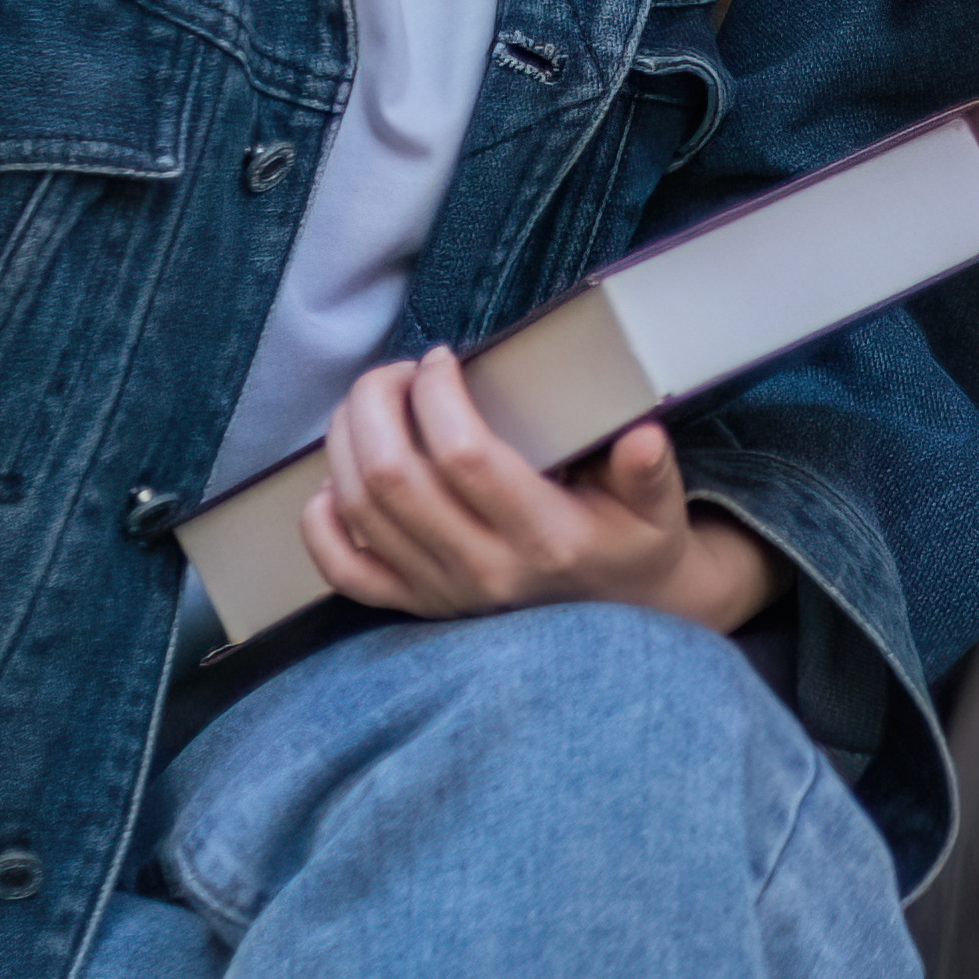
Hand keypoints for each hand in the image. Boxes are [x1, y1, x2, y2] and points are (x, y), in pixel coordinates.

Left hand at [302, 350, 784, 635]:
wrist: (624, 620)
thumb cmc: (634, 545)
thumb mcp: (659, 509)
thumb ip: (650, 472)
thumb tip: (642, 438)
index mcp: (545, 538)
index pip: (464, 456)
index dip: (437, 395)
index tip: (444, 358)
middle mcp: (484, 570)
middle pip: (392, 477)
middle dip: (377, 403)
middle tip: (398, 371)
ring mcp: (443, 593)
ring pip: (359, 511)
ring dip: (347, 441)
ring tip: (371, 403)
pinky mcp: (417, 608)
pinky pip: (344, 572)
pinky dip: (319, 523)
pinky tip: (334, 478)